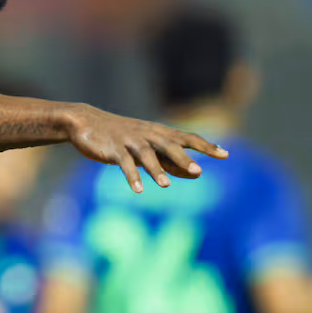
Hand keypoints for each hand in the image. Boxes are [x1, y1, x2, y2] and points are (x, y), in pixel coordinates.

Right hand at [66, 104, 227, 192]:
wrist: (86, 123)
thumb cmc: (122, 137)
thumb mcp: (148, 147)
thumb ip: (171, 160)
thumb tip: (197, 173)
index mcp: (158, 133)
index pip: (186, 138)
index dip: (205, 145)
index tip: (225, 154)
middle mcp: (146, 135)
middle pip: (168, 145)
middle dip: (183, 158)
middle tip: (198, 171)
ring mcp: (129, 141)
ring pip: (145, 154)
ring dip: (155, 169)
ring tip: (165, 185)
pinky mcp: (112, 149)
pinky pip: (123, 163)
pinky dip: (130, 175)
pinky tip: (137, 189)